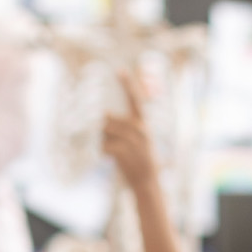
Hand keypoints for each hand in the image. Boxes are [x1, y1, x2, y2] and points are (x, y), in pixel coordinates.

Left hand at [102, 71, 161, 194]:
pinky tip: (111, 159)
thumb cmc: (139, 160)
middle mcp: (139, 129)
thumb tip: (104, 115)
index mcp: (143, 124)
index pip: (135, 100)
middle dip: (104, 129)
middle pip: (110, 118)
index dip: (127, 84)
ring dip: (104, 141)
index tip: (120, 70)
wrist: (147, 182)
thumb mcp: (137, 141)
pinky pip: (104, 146)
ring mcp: (132, 140)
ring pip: (105, 131)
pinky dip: (103, 152)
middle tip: (109, 142)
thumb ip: (122, 128)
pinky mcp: (123, 151)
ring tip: (112, 152)